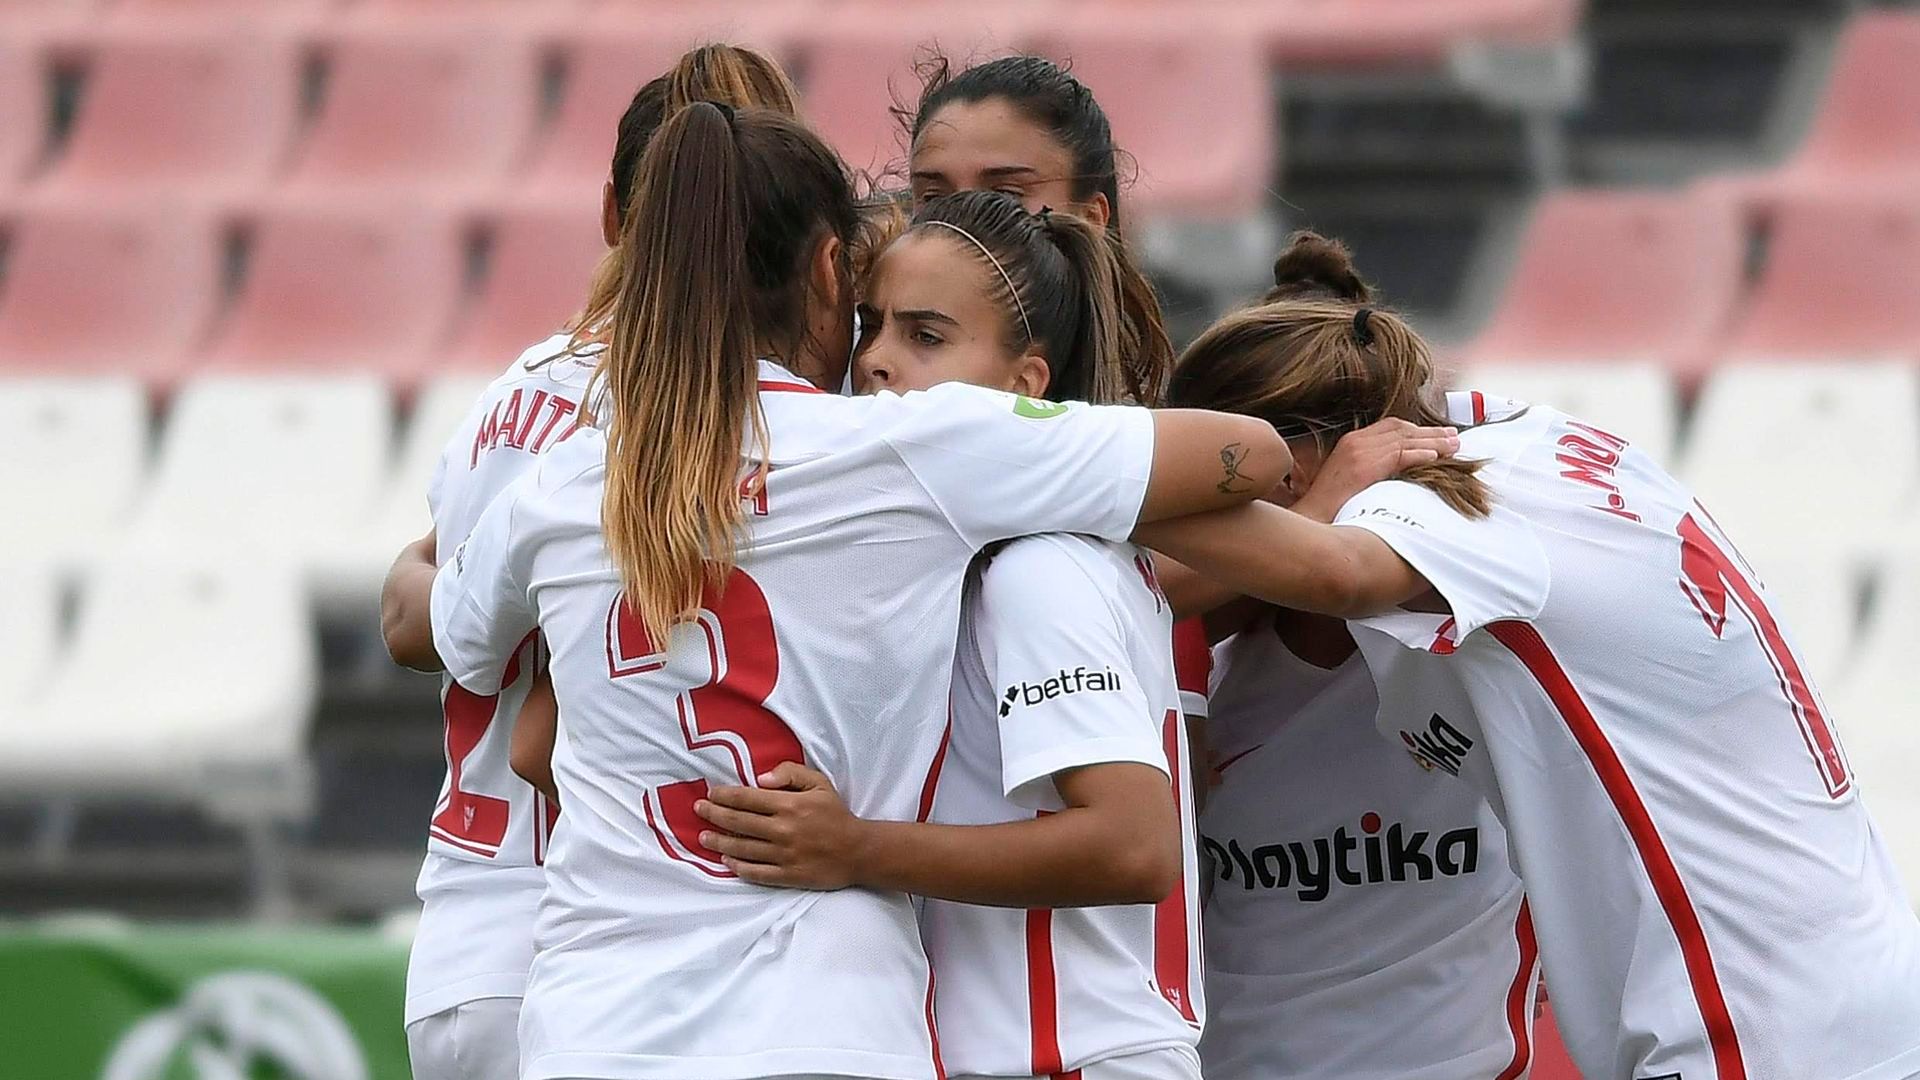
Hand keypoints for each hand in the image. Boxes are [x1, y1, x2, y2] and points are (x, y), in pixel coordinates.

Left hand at [695, 762, 864, 888]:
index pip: (746, 798)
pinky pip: (756, 872)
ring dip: (719, 842)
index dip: (724, 796)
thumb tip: (761, 778)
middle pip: (738, 822)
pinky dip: (738, 867)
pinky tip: (727, 862)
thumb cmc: (836, 815)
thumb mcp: (820, 783)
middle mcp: (782, 829)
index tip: (710, 794)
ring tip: (704, 837)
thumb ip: (791, 773)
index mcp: (789, 805)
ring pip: (742, 848)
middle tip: (699, 810)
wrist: (858, 851)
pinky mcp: (787, 875)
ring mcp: (783, 855)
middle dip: (714, 815)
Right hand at [1293, 418, 1458, 522]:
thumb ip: (1372, 469)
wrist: (1310, 518)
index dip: (1418, 429)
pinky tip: (1435, 458)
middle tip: (1455, 437)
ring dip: (1433, 442)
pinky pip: (1399, 455)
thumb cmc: (1329, 507)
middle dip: (1431, 432)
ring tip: (1455, 446)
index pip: (1391, 426)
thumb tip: (1398, 471)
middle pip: (1402, 429)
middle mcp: (1355, 441)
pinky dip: (1419, 455)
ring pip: (1405, 440)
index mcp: (1351, 441)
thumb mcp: (1351, 479)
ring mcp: (1358, 452)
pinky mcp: (1364, 466)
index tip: (1438, 435)